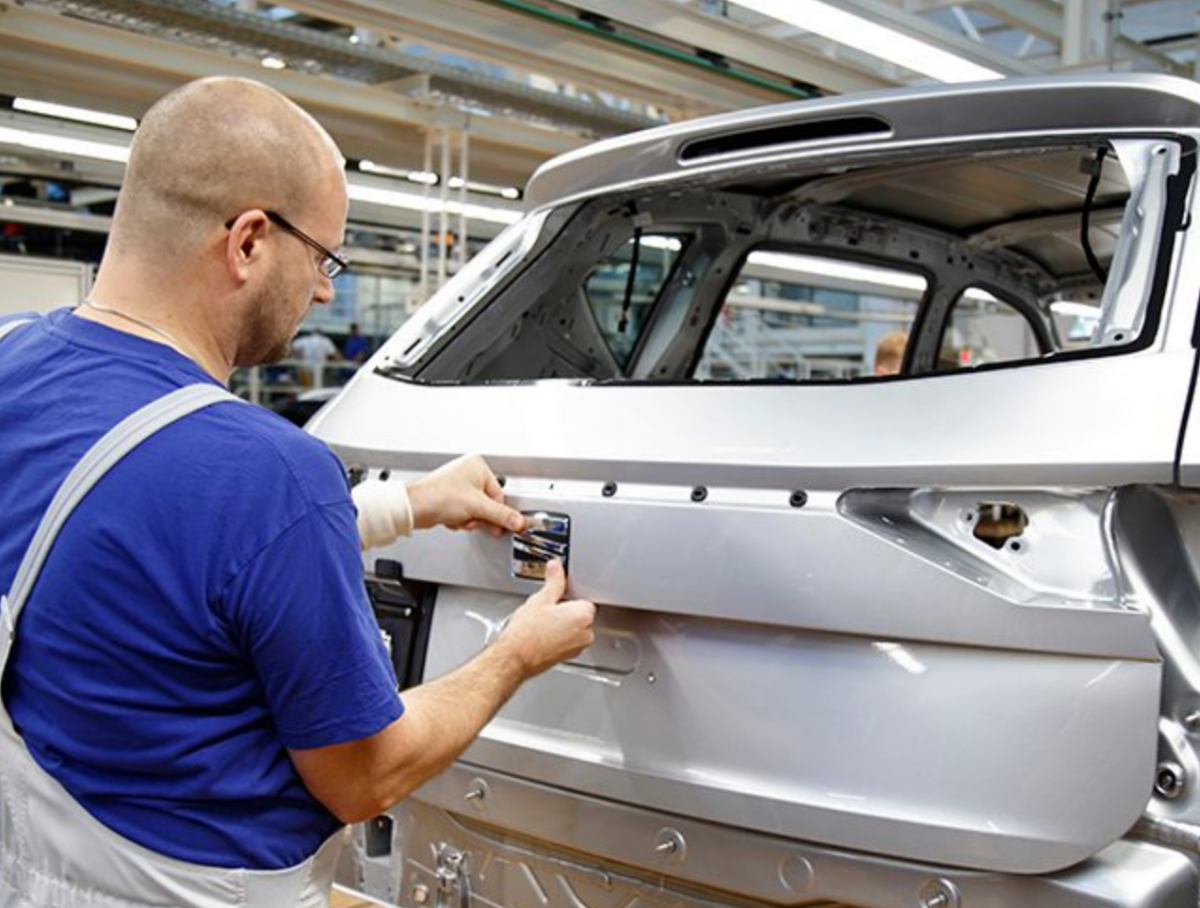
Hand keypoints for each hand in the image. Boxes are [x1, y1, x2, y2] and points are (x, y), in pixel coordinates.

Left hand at [406, 454, 526, 534]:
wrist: (413, 508)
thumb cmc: (437, 496)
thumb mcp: (477, 507)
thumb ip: (501, 515)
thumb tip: (517, 520)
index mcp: (477, 466)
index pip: (499, 495)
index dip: (496, 512)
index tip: (499, 524)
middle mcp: (468, 472)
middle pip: (488, 503)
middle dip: (479, 516)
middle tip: (472, 518)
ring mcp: (459, 485)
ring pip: (476, 510)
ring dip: (469, 519)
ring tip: (458, 516)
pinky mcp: (451, 498)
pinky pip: (465, 512)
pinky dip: (460, 519)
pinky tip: (451, 517)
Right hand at [498, 560, 594, 677]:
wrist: (514, 658)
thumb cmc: (526, 634)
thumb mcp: (540, 599)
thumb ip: (554, 581)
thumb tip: (556, 568)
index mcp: (583, 615)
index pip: (583, 599)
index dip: (567, 597)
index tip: (555, 597)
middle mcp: (585, 633)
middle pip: (580, 614)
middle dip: (565, 611)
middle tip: (546, 611)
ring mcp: (577, 647)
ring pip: (574, 628)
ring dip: (562, 624)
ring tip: (542, 624)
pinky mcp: (568, 656)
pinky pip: (568, 641)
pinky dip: (559, 637)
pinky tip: (542, 634)